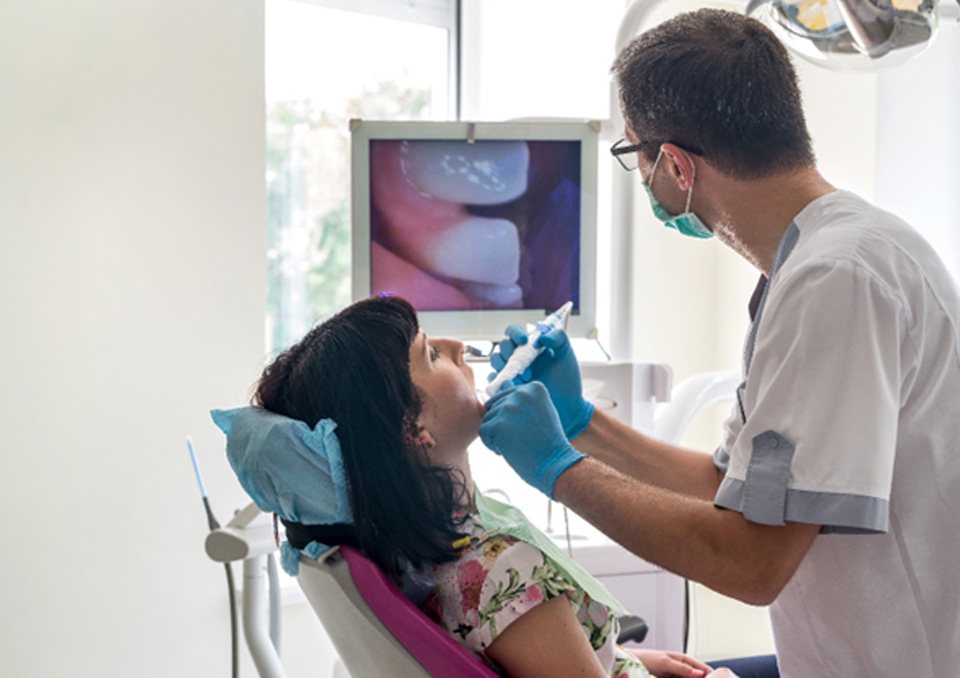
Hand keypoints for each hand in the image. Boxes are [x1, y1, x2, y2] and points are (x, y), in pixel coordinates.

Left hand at [479, 382, 584, 497]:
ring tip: (517, 443)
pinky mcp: (498, 424)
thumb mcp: (539, 411)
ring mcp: (509, 408)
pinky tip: (508, 449)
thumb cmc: (547, 441)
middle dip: (504, 424)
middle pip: (496, 406)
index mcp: (534, 387)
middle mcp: (521, 393)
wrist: (554, 463)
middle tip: (524, 437)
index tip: (529, 427)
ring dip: (497, 435)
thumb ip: (521, 397)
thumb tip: (504, 383)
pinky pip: (483, 431)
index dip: (513, 416)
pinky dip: (491, 443)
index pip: (507, 396)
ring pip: (488, 419)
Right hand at [489, 325, 593, 438]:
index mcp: (530, 346)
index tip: (524, 341)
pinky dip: (499, 381)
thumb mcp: (566, 356)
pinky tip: (512, 386)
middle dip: (511, 353)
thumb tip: (541, 336)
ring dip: (505, 367)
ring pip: (495, 361)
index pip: (514, 332)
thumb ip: (559, 338)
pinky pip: (493, 380)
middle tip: (527, 368)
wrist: (567, 408)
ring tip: (523, 380)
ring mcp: (511, 372)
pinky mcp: (506, 387)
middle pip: (503, 346)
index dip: (515, 333)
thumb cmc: (568, 381)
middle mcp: (518, 357)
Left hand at [629, 649, 716, 677]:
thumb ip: (682, 668)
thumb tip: (700, 673)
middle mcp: (681, 669)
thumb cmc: (646, 658)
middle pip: (697, 677)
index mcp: (682, 659)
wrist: (630, 664)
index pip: (702, 668)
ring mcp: (676, 677)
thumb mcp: (665, 662)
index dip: (711, 674)